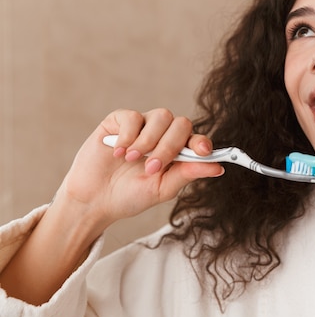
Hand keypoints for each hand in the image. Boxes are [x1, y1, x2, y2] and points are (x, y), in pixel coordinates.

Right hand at [55, 108, 223, 230]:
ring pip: (161, 116)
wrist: (94, 200)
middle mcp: (163, 135)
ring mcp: (142, 126)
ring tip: (132, 160)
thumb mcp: (162, 189)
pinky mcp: (119, 121)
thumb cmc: (130, 196)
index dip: (202, 143)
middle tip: (152, 168)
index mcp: (178, 152)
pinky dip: (127, 135)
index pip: (197, 139)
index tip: (203, 152)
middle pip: (181, 124)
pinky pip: (133, 116)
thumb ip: (188, 174)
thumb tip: (218, 168)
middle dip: (169, 146)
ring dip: (149, 141)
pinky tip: (118, 152)